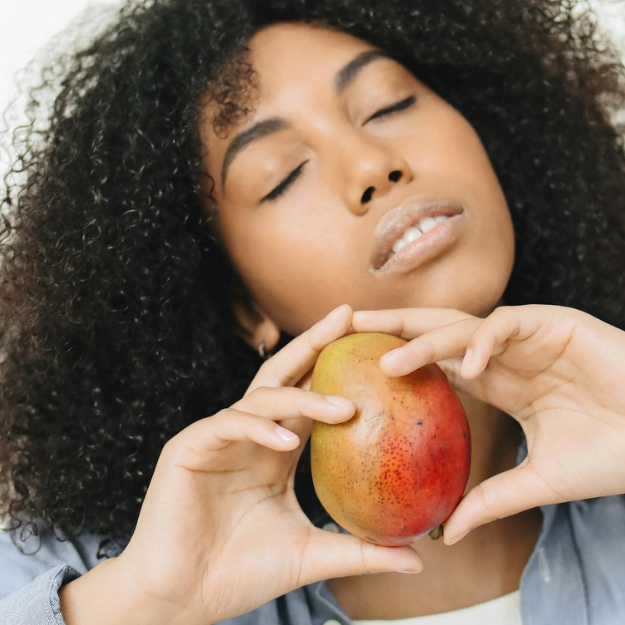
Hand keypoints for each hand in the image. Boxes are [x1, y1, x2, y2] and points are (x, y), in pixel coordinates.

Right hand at [100, 304, 421, 624]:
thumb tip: (417, 560)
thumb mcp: (310, 554)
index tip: (372, 344)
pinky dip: (259, 428)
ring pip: (262, 397)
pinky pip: (229, 424)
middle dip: (315, 343)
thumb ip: (360, 551)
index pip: (308, 395)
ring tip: (343, 407)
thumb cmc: (241, 572)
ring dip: (301, 396)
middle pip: (285, 375)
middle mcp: (249, 434)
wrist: (182, 598)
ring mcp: (218, 436)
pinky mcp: (190, 447)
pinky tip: (286, 442)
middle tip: (348, 316)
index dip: (336, 368)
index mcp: (274, 448)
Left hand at [351, 304, 624, 544]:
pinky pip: (508, 325)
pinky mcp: (553, 324)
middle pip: (435, 333)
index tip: (355, 368)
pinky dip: (485, 341)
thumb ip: (493, 498)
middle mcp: (502, 353)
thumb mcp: (538, 481)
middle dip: (393, 331)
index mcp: (496, 380)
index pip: (434, 363)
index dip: (396, 360)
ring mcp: (525, 336)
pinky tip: (469, 365)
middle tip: (348, 335)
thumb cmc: (608, 455)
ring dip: (425, 339)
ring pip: (463, 325)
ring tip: (387, 359)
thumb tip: (451, 533)